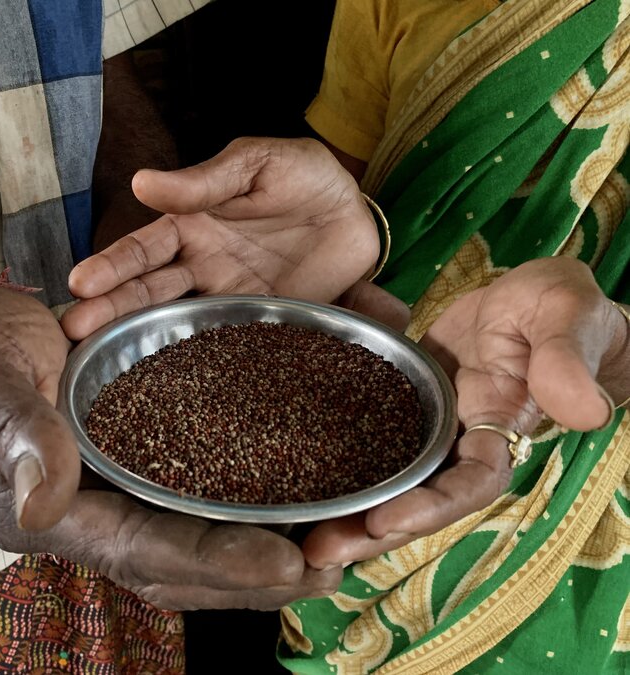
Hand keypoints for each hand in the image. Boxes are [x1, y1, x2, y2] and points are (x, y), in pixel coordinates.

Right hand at [0, 287, 341, 609]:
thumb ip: (18, 434)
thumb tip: (42, 505)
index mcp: (54, 513)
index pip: (145, 551)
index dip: (216, 561)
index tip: (287, 562)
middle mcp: (91, 519)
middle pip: (183, 569)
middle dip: (256, 578)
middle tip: (335, 569)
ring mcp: (115, 500)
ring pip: (197, 547)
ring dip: (261, 556)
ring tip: (335, 550)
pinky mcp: (135, 473)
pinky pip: (195, 507)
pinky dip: (244, 515)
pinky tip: (296, 502)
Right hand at [63, 137, 379, 339]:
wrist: (358, 215)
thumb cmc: (304, 178)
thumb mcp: (258, 164)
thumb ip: (207, 179)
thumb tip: (144, 183)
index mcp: (194, 225)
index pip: (145, 247)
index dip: (113, 265)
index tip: (81, 284)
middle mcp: (202, 268)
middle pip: (148, 292)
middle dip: (109, 309)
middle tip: (73, 330)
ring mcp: (228, 301)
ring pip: (175, 321)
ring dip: (138, 336)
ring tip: (98, 356)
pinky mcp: (258, 325)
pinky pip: (225, 346)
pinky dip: (197, 363)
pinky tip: (169, 381)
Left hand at [303, 257, 628, 565]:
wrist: (526, 300)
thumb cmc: (558, 307)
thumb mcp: (567, 317)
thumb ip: (566, 359)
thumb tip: (585, 410)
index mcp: (500, 430)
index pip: (468, 485)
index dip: (429, 508)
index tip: (384, 521)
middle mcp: (458, 442)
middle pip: (415, 500)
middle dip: (370, 529)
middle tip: (318, 551)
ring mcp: (425, 428)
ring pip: (385, 479)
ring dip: (346, 509)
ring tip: (297, 534)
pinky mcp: (396, 405)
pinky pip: (365, 442)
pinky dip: (336, 463)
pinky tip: (295, 474)